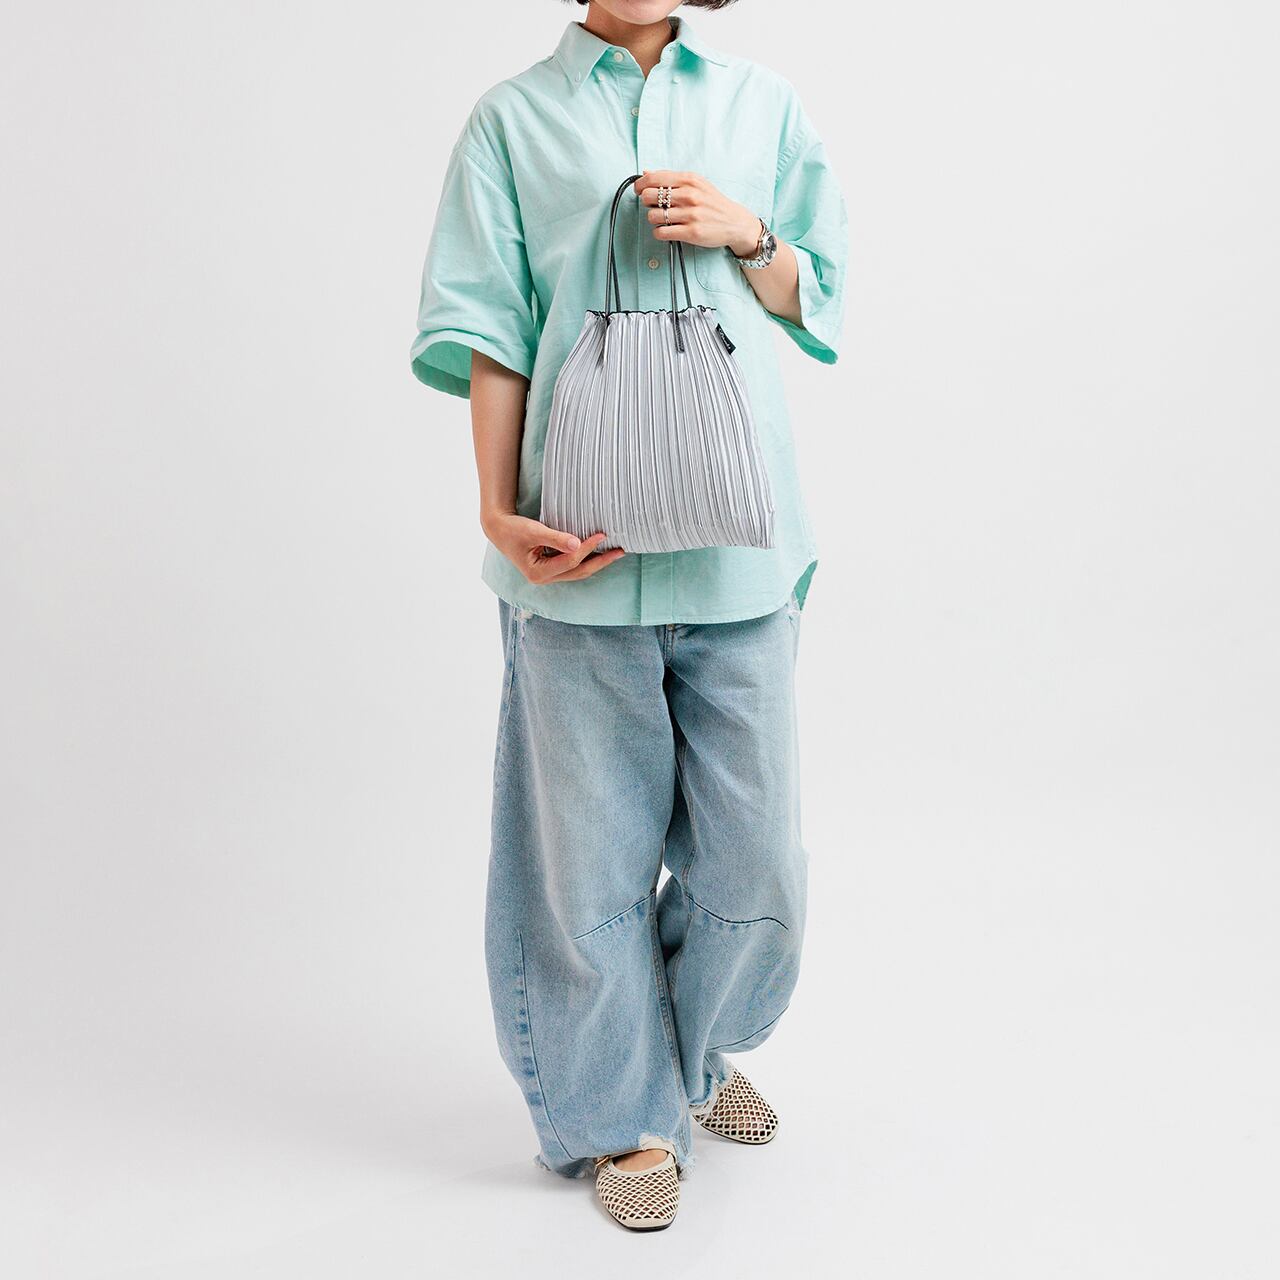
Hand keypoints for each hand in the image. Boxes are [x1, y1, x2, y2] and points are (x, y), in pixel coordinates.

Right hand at [481, 510, 624, 583]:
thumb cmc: (513, 529)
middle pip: (579, 572)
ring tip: (614, 553)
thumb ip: (556, 538)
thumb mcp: (533, 531)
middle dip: (601, 562)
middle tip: (620, 552)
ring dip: (596, 563)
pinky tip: (598, 553)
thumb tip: (579, 544)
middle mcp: (544, 578)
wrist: (499, 529)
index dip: (588, 548)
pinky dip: (586, 560)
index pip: (570, 561)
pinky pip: (573, 567)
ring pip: (578, 572)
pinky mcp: (551, 569)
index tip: (602, 535)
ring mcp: (548, 576)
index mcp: (538, 573)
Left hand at [634, 170, 761, 257]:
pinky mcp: (691, 232)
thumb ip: (671, 178)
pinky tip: (666, 230)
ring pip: (653, 216)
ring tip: (664, 220)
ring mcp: (690, 214)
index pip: (652, 178)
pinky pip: (661, 233)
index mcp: (688, 179)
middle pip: (648, 196)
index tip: (639, 191)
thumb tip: (646, 173)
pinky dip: (659, 233)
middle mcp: (689, 195)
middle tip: (655, 207)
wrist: (735, 222)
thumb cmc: (712, 202)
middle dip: (647, 203)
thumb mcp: (696, 183)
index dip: (640, 185)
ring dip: (654, 220)